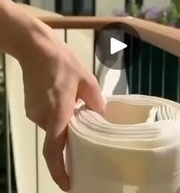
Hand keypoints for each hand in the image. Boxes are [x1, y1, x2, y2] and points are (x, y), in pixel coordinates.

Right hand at [19, 23, 104, 190]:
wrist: (36, 47)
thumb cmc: (62, 62)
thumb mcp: (86, 79)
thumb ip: (95, 100)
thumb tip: (101, 114)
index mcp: (58, 112)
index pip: (54, 150)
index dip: (60, 171)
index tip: (68, 184)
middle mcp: (43, 117)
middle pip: (57, 138)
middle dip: (70, 140)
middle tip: (86, 135)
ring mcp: (34, 112)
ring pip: (53, 126)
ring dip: (65, 122)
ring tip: (77, 108)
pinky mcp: (31, 106)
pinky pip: (47, 117)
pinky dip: (57, 115)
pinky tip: (65, 99)